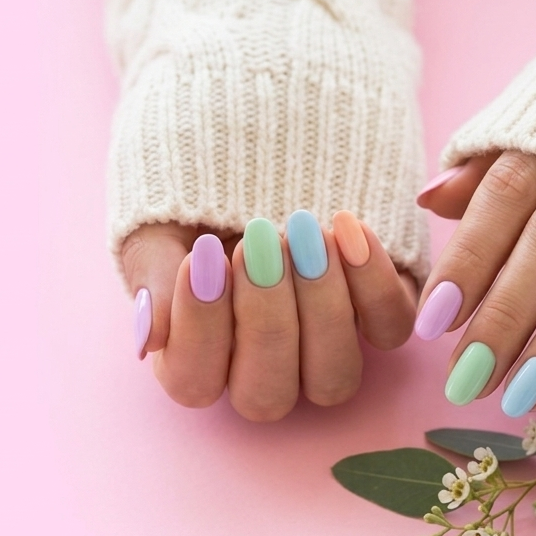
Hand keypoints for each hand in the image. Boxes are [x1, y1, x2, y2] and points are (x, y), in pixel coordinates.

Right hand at [122, 211, 415, 421]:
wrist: (252, 140)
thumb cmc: (194, 193)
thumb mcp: (158, 224)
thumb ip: (153, 279)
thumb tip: (147, 340)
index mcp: (196, 358)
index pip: (195, 381)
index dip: (199, 327)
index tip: (202, 255)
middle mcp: (263, 370)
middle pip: (267, 395)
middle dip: (265, 320)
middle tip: (258, 242)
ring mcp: (323, 350)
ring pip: (333, 377)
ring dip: (321, 308)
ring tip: (304, 233)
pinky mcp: (375, 315)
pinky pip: (388, 328)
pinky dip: (373, 283)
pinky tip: (345, 227)